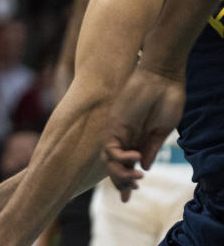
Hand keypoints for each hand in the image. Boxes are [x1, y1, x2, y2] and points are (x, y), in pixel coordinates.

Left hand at [102, 67, 184, 201]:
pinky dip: (120, 156)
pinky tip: (134, 157)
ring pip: (109, 158)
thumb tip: (143, 167)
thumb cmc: (167, 100)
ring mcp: (118, 129)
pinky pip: (110, 144)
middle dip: (119, 183)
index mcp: (137, 140)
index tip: (129, 198)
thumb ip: (150, 147)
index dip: (125, 182)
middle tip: (131, 193)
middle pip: (113, 165)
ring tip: (136, 178)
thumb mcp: (161, 129)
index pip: (126, 165)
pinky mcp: (115, 122)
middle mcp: (124, 136)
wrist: (163, 77)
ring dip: (120, 173)